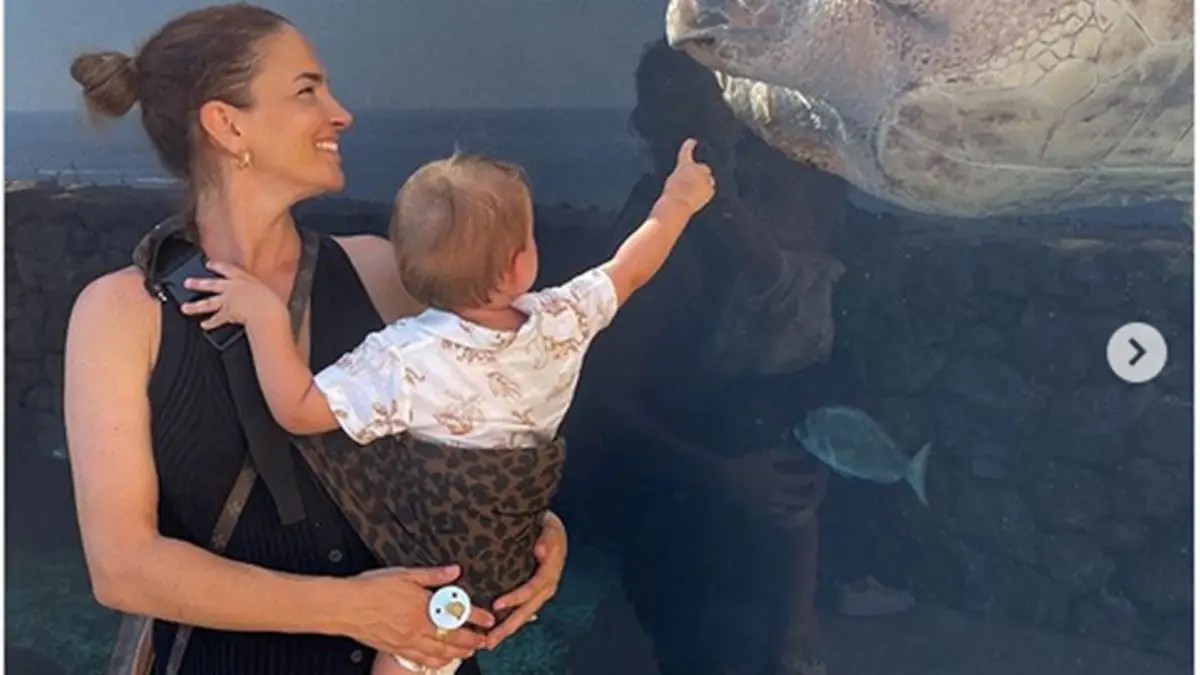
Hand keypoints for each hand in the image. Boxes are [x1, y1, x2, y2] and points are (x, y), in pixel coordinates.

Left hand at [179, 260, 285, 330]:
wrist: (265, 310)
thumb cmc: (270, 301)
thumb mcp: (265, 289)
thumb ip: (258, 290)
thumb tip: (261, 294)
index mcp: (243, 279)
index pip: (227, 269)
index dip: (217, 266)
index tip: (208, 264)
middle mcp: (232, 288)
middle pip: (211, 284)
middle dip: (198, 283)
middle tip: (187, 283)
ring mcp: (227, 301)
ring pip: (208, 303)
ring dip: (195, 306)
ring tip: (185, 308)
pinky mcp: (227, 313)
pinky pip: (217, 319)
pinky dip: (210, 323)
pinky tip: (204, 325)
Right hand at [344, 565, 495, 670]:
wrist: (346, 607)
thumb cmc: (372, 588)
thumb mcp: (405, 574)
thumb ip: (432, 575)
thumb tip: (453, 571)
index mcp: (424, 607)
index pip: (458, 614)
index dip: (477, 617)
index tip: (489, 619)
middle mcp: (419, 628)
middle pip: (453, 638)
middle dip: (471, 641)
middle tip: (483, 641)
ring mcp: (407, 641)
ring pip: (439, 652)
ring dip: (457, 653)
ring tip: (468, 653)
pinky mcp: (396, 649)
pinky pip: (420, 659)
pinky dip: (434, 661)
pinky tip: (439, 660)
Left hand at [484, 511, 566, 649]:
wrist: (551, 529)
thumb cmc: (547, 528)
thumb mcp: (550, 527)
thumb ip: (547, 539)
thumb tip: (540, 550)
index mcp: (550, 571)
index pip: (533, 588)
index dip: (516, 598)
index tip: (497, 605)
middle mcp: (546, 587)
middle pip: (527, 610)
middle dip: (508, 626)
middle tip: (490, 640)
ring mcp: (540, 593)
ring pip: (524, 615)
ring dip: (507, 629)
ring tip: (488, 642)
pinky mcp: (533, 595)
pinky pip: (521, 611)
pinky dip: (509, 622)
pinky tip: (494, 631)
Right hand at [660, 138, 715, 214]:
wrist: (678, 204)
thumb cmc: (671, 193)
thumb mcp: (673, 180)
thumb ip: (682, 176)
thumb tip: (689, 180)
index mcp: (685, 164)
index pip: (687, 151)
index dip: (689, 146)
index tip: (692, 141)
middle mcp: (697, 168)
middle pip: (704, 168)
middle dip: (701, 173)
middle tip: (694, 182)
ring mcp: (705, 179)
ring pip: (708, 180)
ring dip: (703, 183)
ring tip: (693, 193)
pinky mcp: (710, 190)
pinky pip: (710, 190)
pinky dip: (705, 193)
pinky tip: (697, 199)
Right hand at [719, 447, 827, 526]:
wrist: (725, 479)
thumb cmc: (746, 464)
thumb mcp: (766, 455)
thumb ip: (786, 454)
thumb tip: (803, 454)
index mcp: (776, 481)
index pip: (801, 481)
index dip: (814, 477)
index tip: (821, 474)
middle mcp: (775, 497)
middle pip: (800, 501)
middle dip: (813, 496)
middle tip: (820, 492)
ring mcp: (768, 508)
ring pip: (792, 513)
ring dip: (803, 509)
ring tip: (811, 504)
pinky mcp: (762, 515)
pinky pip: (780, 520)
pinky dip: (790, 518)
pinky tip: (794, 514)